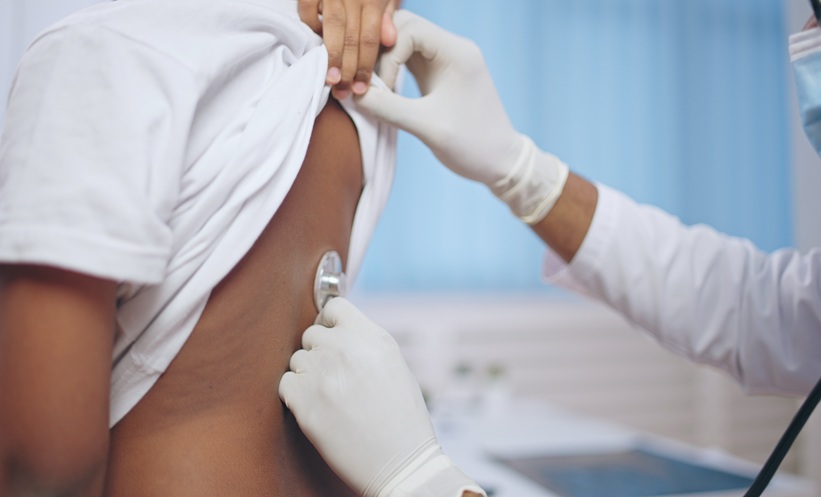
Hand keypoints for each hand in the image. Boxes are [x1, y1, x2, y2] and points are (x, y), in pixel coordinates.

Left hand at [279, 298, 484, 496]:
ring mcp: (321, 375)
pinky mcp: (303, 402)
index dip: (330, 321)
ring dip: (307, 374)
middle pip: (311, 334)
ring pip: (296, 360)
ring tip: (330, 397)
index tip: (331, 335)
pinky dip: (296, 395)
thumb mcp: (394, 364)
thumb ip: (364, 342)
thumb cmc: (402, 417)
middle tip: (334, 376)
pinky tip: (318, 408)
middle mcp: (344, 349)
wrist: (401, 462)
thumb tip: (336, 332)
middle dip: (319, 352)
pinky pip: (285, 384)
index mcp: (371, 337)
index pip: (334, 307)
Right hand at [299, 0, 400, 98]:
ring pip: (331, 29)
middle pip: (350, 39)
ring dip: (330, 57)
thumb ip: (387, 13)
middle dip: (347, 69)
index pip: (370, 39)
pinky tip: (316, 42)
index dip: (365, 66)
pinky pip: (308, 10)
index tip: (361, 89)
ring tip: (329, 80)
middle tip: (343, 94)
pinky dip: (311, 27)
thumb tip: (389, 40)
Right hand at [355, 11, 568, 223]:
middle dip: (379, 52)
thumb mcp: (426, 127)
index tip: (382, 89)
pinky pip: (407, 58)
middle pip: (403, 27)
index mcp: (457, 53)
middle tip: (367, 83)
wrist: (500, 162)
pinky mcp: (438, 73)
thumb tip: (352, 94)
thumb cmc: (472, 145)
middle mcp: (452, 48)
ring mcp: (445, 59)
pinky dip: (390, 70)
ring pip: (402, 41)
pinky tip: (381, 92)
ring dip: (382, 61)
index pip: (408, 30)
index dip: (387, 56)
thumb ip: (388, 108)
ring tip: (372, 90)